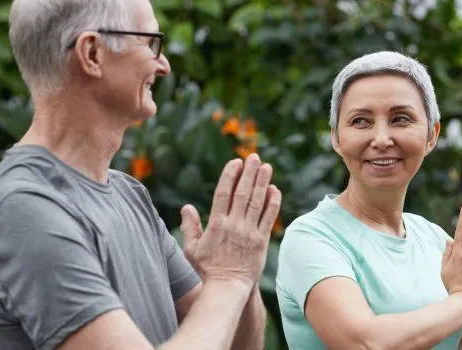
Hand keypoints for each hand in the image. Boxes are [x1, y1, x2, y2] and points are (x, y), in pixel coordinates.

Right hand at [179, 154, 281, 287]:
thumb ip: (190, 226)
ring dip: (262, 183)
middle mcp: (234, 225)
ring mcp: (249, 232)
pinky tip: (275, 190)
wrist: (227, 287)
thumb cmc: (207, 269)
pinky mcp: (261, 241)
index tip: (235, 162)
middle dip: (249, 173)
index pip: (223, 193)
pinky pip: (268, 218)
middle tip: (254, 157)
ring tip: (267, 167)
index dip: (230, 175)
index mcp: (216, 224)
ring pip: (257, 202)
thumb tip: (186, 207)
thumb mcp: (192, 248)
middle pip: (242, 193)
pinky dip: (272, 203)